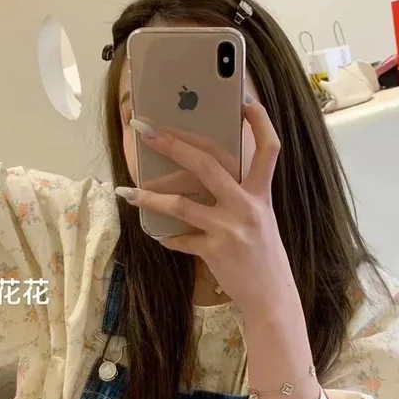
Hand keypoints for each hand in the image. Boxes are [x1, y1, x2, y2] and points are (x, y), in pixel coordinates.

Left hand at [116, 98, 297, 315]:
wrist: (271, 297)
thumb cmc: (264, 256)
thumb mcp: (261, 219)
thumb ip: (239, 196)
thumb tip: (203, 176)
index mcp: (261, 194)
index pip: (269, 150)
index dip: (260, 122)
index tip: (245, 101)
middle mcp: (247, 206)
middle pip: (208, 164)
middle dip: (173, 144)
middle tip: (145, 130)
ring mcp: (229, 229)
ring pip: (181, 204)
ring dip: (149, 197)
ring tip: (127, 191)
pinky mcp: (214, 252)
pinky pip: (180, 239)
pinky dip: (167, 237)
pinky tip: (158, 236)